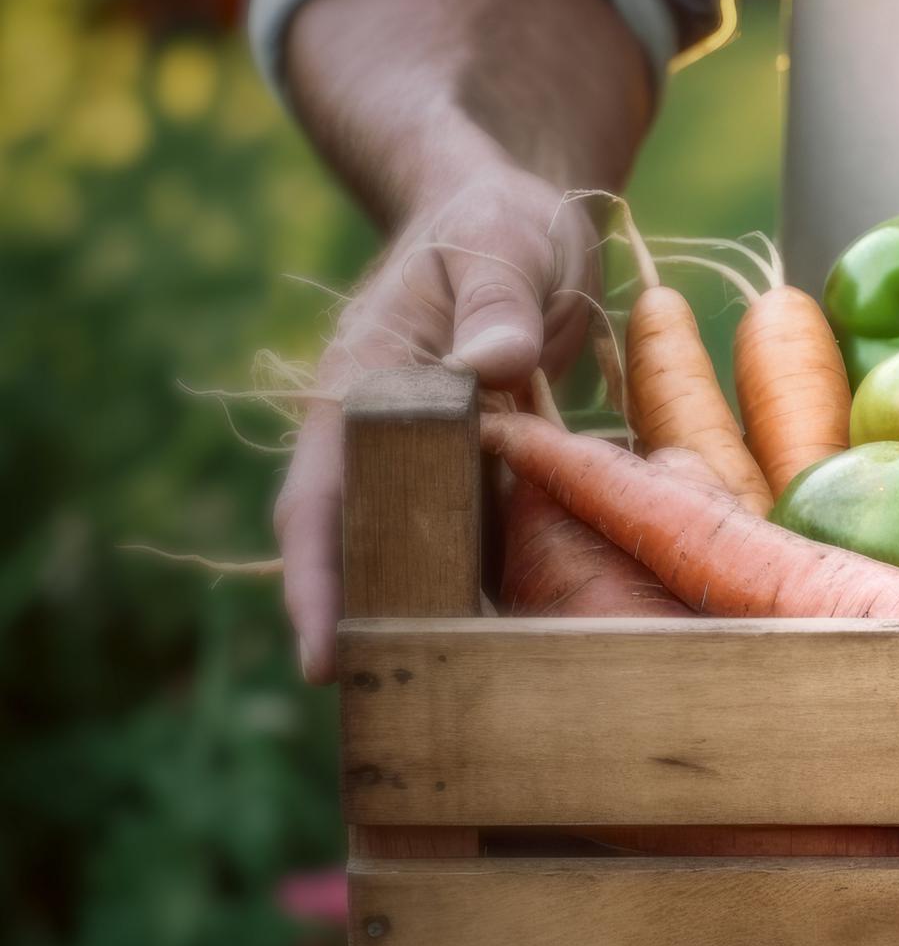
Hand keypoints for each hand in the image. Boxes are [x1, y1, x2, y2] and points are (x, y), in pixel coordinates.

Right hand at [276, 167, 598, 682]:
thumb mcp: (505, 244)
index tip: (322, 658)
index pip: (324, 493)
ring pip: (424, 562)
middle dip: (370, 634)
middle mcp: (384, 438)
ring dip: (438, 629)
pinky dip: (499, 595)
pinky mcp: (483, 476)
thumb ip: (497, 300)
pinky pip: (485, 546)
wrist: (518, 218)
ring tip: (461, 721)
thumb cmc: (499, 223)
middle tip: (391, 727)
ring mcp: (434, 463)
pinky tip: (533, 660)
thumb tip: (491, 364)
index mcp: (365, 383)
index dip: (316, 579)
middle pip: (363, 551)